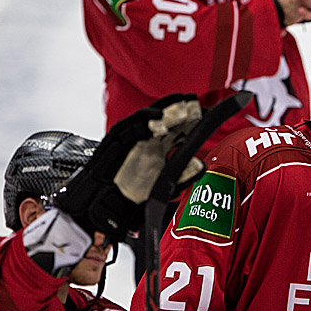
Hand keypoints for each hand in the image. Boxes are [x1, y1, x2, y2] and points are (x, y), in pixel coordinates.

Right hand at [52, 94, 204, 244]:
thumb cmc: (133, 195)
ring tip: (178, 106)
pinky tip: (157, 120)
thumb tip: (201, 165)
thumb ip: (182, 175)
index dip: (191, 120)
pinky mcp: (114, 143)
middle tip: (194, 104)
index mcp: (159, 147)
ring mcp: (130, 140)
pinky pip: (127, 129)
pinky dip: (142, 123)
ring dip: (163, 111)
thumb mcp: (164, 185)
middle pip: (164, 119)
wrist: (105, 206)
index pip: (178, 128)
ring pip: (147, 119)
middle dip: (179, 110)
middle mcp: (146, 140)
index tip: (204, 114)